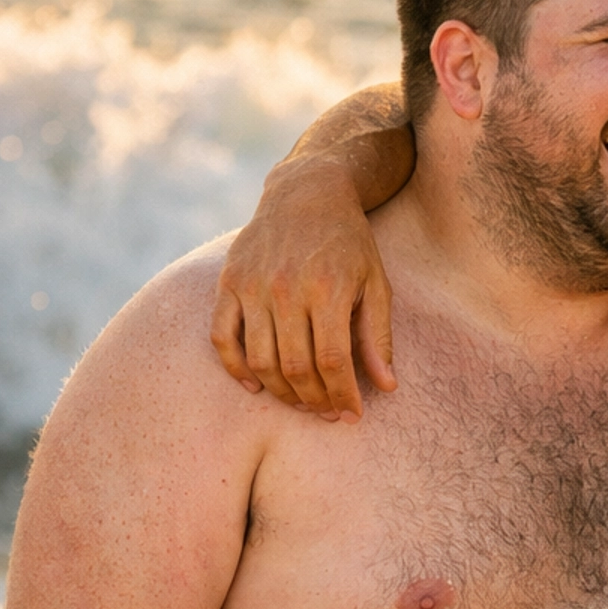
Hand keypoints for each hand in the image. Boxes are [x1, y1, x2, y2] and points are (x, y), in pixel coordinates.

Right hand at [211, 156, 395, 420]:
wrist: (306, 194)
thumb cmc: (349, 244)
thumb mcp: (376, 284)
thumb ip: (378, 336)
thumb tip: (385, 387)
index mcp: (328, 288)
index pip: (332, 362)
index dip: (343, 396)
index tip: (352, 414)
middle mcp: (286, 287)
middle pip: (295, 367)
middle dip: (314, 401)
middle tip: (328, 413)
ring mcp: (252, 285)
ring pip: (260, 360)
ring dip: (281, 392)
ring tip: (301, 402)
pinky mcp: (228, 282)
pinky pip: (222, 337)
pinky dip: (236, 368)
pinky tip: (256, 385)